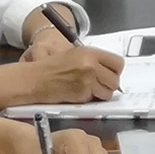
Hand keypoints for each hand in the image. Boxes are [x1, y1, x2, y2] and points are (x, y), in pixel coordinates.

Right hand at [12, 45, 127, 105]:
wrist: (36, 78)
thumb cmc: (52, 66)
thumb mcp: (76, 54)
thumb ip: (95, 60)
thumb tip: (111, 70)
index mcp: (90, 53)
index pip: (118, 63)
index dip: (115, 71)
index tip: (110, 74)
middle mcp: (91, 66)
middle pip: (115, 80)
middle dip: (109, 85)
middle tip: (99, 84)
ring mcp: (87, 81)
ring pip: (108, 93)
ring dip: (101, 94)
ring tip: (88, 89)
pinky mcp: (82, 95)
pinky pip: (94, 100)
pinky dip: (89, 99)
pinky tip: (79, 93)